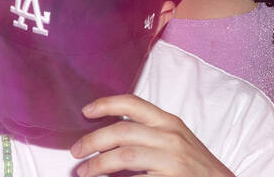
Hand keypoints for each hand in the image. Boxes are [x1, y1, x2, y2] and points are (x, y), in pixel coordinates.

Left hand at [70, 94, 233, 176]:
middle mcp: (170, 137)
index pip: (132, 104)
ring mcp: (172, 159)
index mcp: (169, 122)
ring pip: (124, 156)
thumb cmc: (197, 166)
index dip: (105, 104)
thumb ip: (148, 133)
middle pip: (121, 132)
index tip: (86, 111)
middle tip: (76, 152)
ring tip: (84, 171)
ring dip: (98, 164)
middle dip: (92, 141)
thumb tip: (109, 136)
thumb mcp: (176, 140)